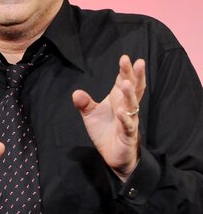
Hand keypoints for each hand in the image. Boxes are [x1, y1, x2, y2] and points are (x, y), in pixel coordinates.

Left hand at [72, 55, 145, 181]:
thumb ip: (84, 104)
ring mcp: (129, 121)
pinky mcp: (128, 135)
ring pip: (132, 106)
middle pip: (133, 89)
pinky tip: (121, 111)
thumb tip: (76, 93)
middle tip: (137, 62)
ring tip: (126, 83)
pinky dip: (125, 118)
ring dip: (130, 95)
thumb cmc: (105, 131)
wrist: (113, 155)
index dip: (125, 71)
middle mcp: (126, 108)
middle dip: (135, 76)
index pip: (123, 82)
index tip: (125, 58)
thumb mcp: (91, 115)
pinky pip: (128, 126)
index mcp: (118, 100)